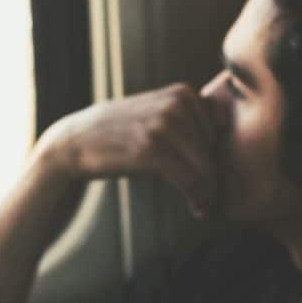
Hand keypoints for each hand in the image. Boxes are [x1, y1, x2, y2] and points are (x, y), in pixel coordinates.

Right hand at [37, 83, 217, 216]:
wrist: (74, 143)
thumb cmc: (120, 133)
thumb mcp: (156, 111)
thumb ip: (188, 115)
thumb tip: (227, 123)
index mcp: (182, 93)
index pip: (219, 131)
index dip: (215, 156)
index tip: (208, 176)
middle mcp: (176, 104)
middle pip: (214, 150)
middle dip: (214, 177)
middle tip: (209, 198)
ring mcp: (164, 125)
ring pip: (206, 166)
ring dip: (209, 192)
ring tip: (202, 205)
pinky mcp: (152, 150)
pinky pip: (190, 179)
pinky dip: (198, 198)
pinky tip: (197, 209)